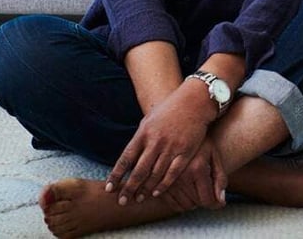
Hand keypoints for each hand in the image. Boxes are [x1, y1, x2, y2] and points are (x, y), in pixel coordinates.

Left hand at [105, 84, 213, 204]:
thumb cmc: (169, 110)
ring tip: (138, 199)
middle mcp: (155, 142)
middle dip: (128, 188)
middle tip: (122, 201)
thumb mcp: (149, 120)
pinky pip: (172, 173)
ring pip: (154, 175)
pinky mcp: (185, 152)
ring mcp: (171, 148)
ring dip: (145, 189)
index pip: (125, 159)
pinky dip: (163, 185)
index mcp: (143, 133)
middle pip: (139, 171)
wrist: (194, 101)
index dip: (116, 175)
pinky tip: (156, 192)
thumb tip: (129, 156)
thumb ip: (140, 138)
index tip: (109, 189)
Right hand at [159, 138, 227, 211]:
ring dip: (192, 203)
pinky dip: (180, 203)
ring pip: (183, 205)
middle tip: (209, 195)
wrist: (180, 130)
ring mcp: (167, 178)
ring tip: (198, 192)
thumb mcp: (214, 156)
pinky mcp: (157, 182)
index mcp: (197, 168)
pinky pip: (171, 203)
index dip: (215, 204)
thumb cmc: (201, 144)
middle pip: (195, 203)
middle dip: (204, 202)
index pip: (207, 199)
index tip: (219, 204)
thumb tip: (221, 202)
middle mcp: (180, 174)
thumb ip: (220, 178)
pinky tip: (187, 193)